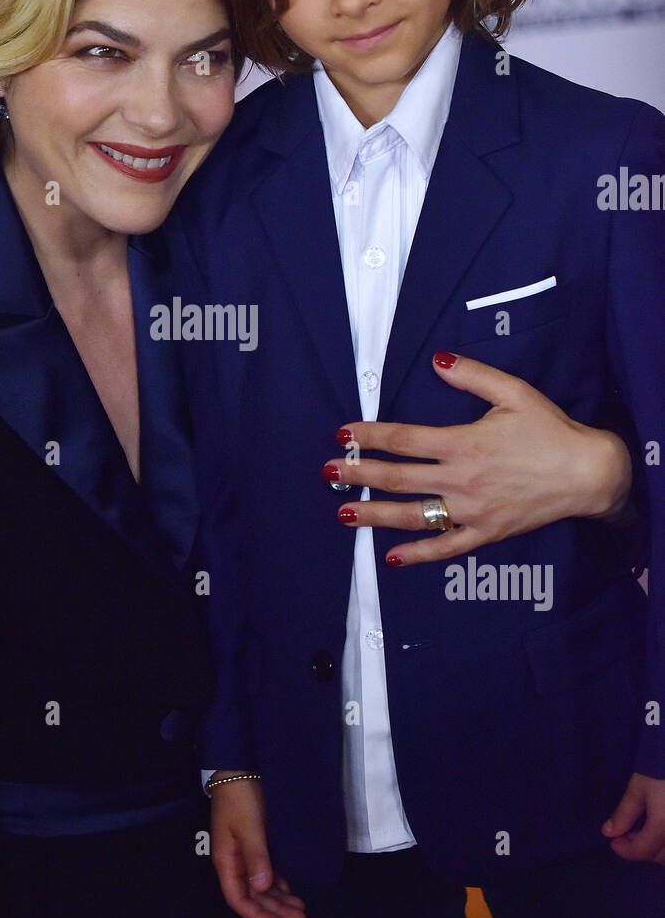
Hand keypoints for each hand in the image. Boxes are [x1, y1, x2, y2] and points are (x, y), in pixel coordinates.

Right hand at [209, 772, 306, 917]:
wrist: (239, 768)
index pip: (238, 898)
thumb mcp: (248, 826)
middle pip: (253, 895)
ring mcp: (245, 852)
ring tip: (301, 909)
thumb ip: (256, 857)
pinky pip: (267, 871)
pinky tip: (290, 888)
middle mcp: (235, 861)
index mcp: (227, 861)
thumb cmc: (241, 798)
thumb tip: (262, 889)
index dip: (257, 915)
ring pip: (261, 885)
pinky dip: (278, 882)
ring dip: (279, 898)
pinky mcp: (257, 842)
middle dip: (275, 909)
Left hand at [325, 352, 632, 566]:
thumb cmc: (549, 430)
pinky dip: (418, 553)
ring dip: (374, 515)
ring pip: (413, 514)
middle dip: (359, 474)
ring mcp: (471, 509)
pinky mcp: (485, 533)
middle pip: (398, 478)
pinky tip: (391, 557)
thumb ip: (473, 376)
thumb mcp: (514, 393)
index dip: (369, 436)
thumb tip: (437, 360)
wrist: (588, 473)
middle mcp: (461, 479)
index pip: (404, 439)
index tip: (342, 434)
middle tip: (329, 472)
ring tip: (343, 513)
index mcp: (463, 442)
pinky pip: (446, 547)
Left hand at [603, 773, 664, 862]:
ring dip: (659, 849)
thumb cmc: (660, 768)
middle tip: (628, 834)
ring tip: (645, 831)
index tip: (613, 841)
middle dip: (643, 850)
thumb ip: (624, 814)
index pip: (644, 851)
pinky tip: (661, 828)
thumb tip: (608, 833)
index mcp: (664, 826)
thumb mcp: (639, 788)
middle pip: (662, 857)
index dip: (625, 850)